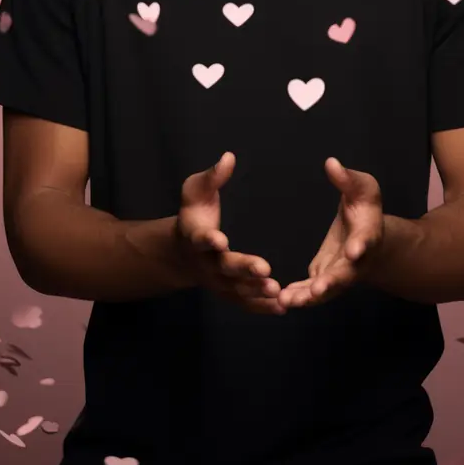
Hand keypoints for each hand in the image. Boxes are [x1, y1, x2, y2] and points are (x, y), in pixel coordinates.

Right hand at [174, 152, 286, 314]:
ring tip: (276, 290)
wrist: (183, 252)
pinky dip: (261, 307)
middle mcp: (206, 263)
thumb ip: (211, 177)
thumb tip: (229, 157)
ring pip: (237, 290)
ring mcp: (218, 281)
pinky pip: (244, 303)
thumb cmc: (194, 215)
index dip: (209, 240)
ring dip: (255, 291)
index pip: (201, 239)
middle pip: (224, 268)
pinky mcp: (229, 292)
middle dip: (243, 268)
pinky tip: (281, 306)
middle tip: (264, 269)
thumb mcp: (196, 192)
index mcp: (196, 237)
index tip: (220, 239)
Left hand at [277, 157, 384, 308]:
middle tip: (317, 290)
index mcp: (368, 234)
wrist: (366, 235)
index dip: (361, 245)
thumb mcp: (362, 188)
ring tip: (288, 301)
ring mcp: (340, 275)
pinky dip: (299, 297)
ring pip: (326, 290)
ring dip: (308, 297)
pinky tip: (280, 300)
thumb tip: (331, 163)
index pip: (366, 239)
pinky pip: (312, 292)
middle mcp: (356, 261)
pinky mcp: (325, 280)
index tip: (354, 250)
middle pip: (345, 274)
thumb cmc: (364, 208)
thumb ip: (348, 179)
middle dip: (332, 282)